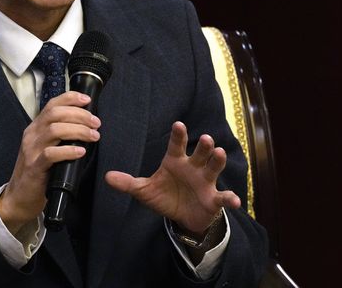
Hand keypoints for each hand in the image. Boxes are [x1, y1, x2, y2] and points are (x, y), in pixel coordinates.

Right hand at [0, 91, 100, 234]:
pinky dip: (68, 150)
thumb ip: (60, 135)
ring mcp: (31, 150)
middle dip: (79, 115)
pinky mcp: (34, 167)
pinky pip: (51, 154)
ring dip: (78, 130)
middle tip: (96, 123)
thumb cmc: (38, 171)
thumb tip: (86, 125)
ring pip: (54, 130)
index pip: (52, 105)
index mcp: (36, 127)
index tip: (87, 100)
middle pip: (55, 114)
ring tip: (93, 136)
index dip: (70, 99)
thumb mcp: (47, 148)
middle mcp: (32, 135)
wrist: (19, 197)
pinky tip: (81, 152)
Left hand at [105, 121, 240, 234]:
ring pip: (213, 167)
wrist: (183, 217)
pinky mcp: (214, 198)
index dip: (178, 135)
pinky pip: (223, 197)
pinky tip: (234, 200)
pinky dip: (229, 198)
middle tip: (205, 138)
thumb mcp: (145, 191)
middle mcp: (193, 167)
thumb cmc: (165, 196)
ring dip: (217, 160)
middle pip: (199, 153)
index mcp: (175, 161)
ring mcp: (205, 181)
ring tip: (219, 153)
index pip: (176, 146)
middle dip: (203, 146)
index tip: (178, 124)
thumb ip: (128, 183)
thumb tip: (107, 177)